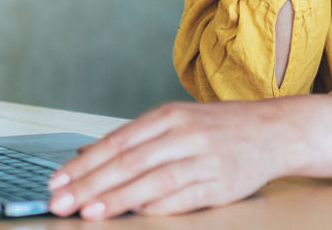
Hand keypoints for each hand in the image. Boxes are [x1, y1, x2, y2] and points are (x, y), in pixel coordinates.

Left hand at [47, 95, 331, 218]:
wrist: (274, 130)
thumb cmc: (218, 128)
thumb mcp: (175, 121)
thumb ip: (132, 139)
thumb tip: (84, 155)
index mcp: (168, 116)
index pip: (117, 141)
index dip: (85, 164)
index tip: (56, 181)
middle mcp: (183, 134)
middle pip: (128, 161)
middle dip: (89, 184)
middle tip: (60, 201)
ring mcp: (203, 159)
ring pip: (152, 180)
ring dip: (117, 198)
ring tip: (88, 211)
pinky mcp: (220, 183)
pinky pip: (182, 197)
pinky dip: (155, 207)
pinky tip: (134, 216)